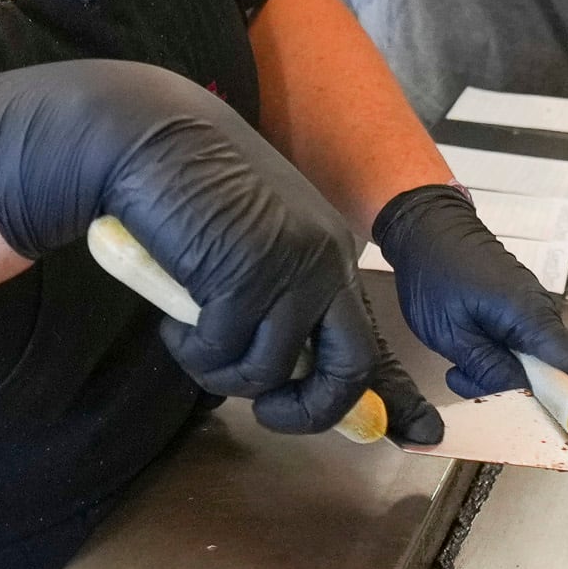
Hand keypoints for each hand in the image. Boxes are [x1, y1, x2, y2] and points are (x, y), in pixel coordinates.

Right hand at [0, 60, 435, 439]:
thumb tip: (289, 376)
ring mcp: (289, 270)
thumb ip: (279, 298)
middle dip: (307, 411)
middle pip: (349, 370)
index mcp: (333, 254)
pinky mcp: (244, 277)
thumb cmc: (195, 191)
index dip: (388, 397)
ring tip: (190, 333)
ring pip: (266, 373)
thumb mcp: (257, 243)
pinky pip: (219, 354)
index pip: (372, 341)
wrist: (152, 134)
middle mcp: (325, 262)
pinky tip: (172, 314)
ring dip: (219, 372)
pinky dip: (188, 348)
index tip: (416, 434)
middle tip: (265, 413)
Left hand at [368, 183, 567, 402]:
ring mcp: (532, 310)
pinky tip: (467, 360)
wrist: (426, 226)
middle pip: (559, 373)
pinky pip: (524, 348)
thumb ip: (489, 369)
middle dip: (529, 399)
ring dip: (506, 380)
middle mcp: (541, 313)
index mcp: (531, 317)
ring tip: (461, 372)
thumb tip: (522, 399)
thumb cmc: (434, 273)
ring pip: (537, 364)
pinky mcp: (519, 310)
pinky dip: (501, 363)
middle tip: (482, 397)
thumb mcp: (452, 333)